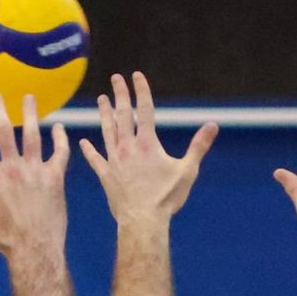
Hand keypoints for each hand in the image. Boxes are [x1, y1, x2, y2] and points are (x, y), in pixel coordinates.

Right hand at [0, 94, 69, 260]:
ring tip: (29, 98)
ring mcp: (36, 172)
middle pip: (5, 131)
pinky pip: (60, 153)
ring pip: (34, 135)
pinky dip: (61, 139)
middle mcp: (13, 169)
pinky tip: (60, 127)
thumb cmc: (3, 240)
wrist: (36, 251)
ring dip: (31, 115)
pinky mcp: (55, 179)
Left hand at [79, 72, 216, 226]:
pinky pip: (95, 159)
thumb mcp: (187, 171)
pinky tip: (83, 142)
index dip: (141, 90)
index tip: (136, 75)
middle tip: (115, 78)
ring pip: (107, 131)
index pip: (144, 110)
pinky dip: (89, 150)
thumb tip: (213, 125)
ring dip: (104, 114)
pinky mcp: (105, 175)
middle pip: (123, 115)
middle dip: (120, 94)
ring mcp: (114, 160)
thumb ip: (199, 146)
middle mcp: (128, 147)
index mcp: (148, 144)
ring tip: (101, 100)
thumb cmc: (166, 198)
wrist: (142, 220)